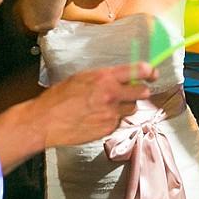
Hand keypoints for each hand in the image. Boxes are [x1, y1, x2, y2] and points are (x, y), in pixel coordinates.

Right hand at [32, 63, 157, 145]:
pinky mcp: (108, 128)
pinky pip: (119, 122)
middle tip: (131, 92)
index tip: (152, 74)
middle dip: (139, 92)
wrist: (46, 121)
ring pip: (131, 109)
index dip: (149, 72)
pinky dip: (113, 120)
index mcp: (105, 77)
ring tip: (106, 107)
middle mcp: (112, 95)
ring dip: (124, 107)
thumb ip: (105, 77)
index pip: (139, 70)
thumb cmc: (59, 98)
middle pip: (142, 93)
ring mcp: (112, 114)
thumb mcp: (82, 78)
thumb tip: (123, 77)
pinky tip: (97, 117)